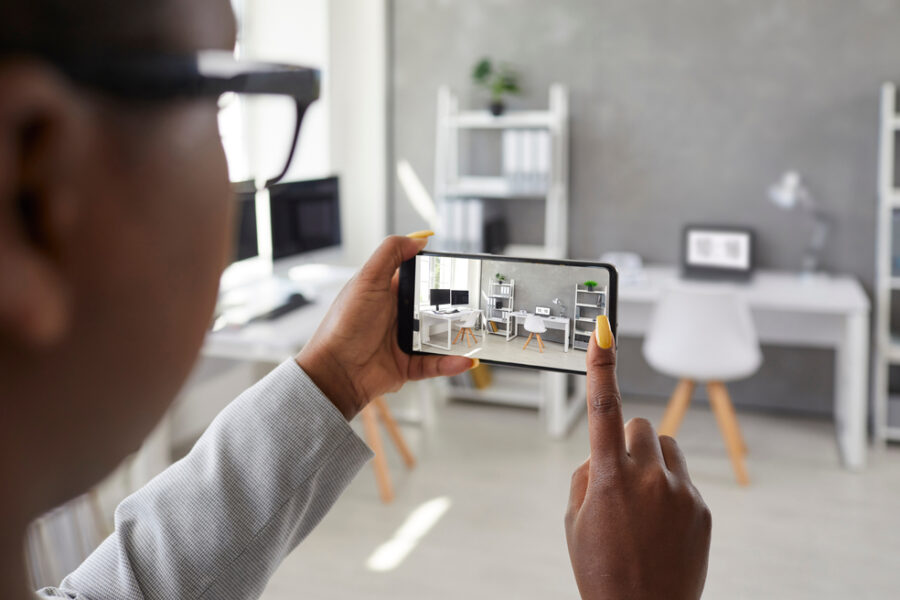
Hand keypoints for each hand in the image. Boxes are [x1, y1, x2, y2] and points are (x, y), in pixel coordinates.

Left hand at [295, 233, 473, 419]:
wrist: (335, 371)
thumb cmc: (343, 325)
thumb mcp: (366, 280)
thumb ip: (390, 254)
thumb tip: (418, 239)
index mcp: (386, 292)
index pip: (418, 278)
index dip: (436, 274)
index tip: (458, 271)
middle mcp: (396, 316)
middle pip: (434, 308)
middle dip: (454, 308)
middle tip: (474, 305)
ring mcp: (403, 341)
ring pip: (440, 336)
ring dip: (458, 337)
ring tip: (474, 335)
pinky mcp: (408, 365)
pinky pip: (435, 363)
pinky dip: (450, 363)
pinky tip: (463, 359)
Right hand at [565, 317, 710, 599]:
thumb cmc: (600, 569)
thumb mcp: (575, 520)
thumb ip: (587, 474)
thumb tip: (606, 452)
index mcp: (608, 478)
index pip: (603, 408)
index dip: (602, 366)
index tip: (603, 329)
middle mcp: (648, 477)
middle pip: (641, 427)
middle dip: (628, 441)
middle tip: (620, 476)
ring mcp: (680, 491)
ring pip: (666, 448)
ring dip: (653, 462)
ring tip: (642, 504)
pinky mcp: (702, 507)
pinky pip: (683, 478)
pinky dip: (670, 490)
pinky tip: (661, 525)